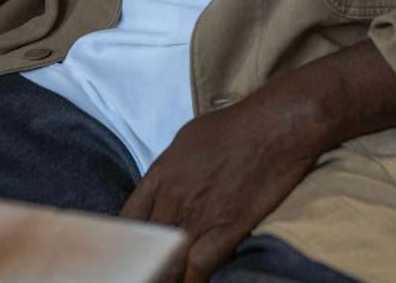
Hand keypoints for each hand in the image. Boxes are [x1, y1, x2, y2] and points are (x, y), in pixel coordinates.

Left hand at [117, 97, 325, 282]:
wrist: (270, 127)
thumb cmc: (230, 128)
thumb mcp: (184, 141)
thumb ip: (168, 172)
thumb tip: (161, 194)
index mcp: (160, 175)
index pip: (128, 220)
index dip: (125, 243)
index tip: (128, 254)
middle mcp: (173, 198)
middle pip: (145, 246)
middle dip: (143, 264)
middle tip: (147, 271)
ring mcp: (199, 216)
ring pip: (169, 263)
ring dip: (166, 276)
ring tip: (165, 281)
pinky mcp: (227, 230)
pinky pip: (200, 268)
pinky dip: (192, 281)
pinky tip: (191, 282)